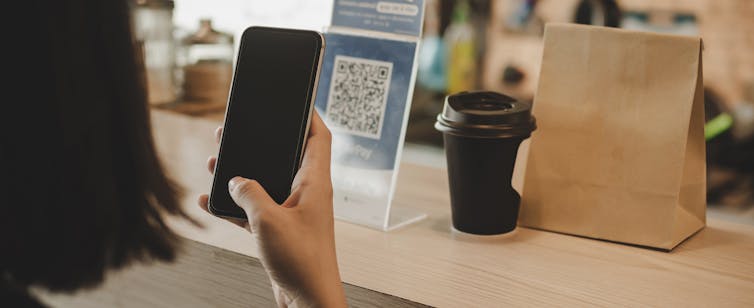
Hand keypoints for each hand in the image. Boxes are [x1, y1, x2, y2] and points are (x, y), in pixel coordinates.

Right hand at [198, 111, 345, 307]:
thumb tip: (236, 180)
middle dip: (261, 142)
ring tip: (217, 161)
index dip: (308, 114)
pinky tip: (210, 201)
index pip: (319, 137)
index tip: (295, 99)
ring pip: (266, 182)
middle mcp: (307, 194)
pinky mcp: (281, 231)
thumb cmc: (302, 262)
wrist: (307, 301)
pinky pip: (255, 210)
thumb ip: (249, 193)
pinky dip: (234, 205)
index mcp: (315, 183)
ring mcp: (294, 212)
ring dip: (242, 173)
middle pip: (285, 156)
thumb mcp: (269, 220)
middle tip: (238, 130)